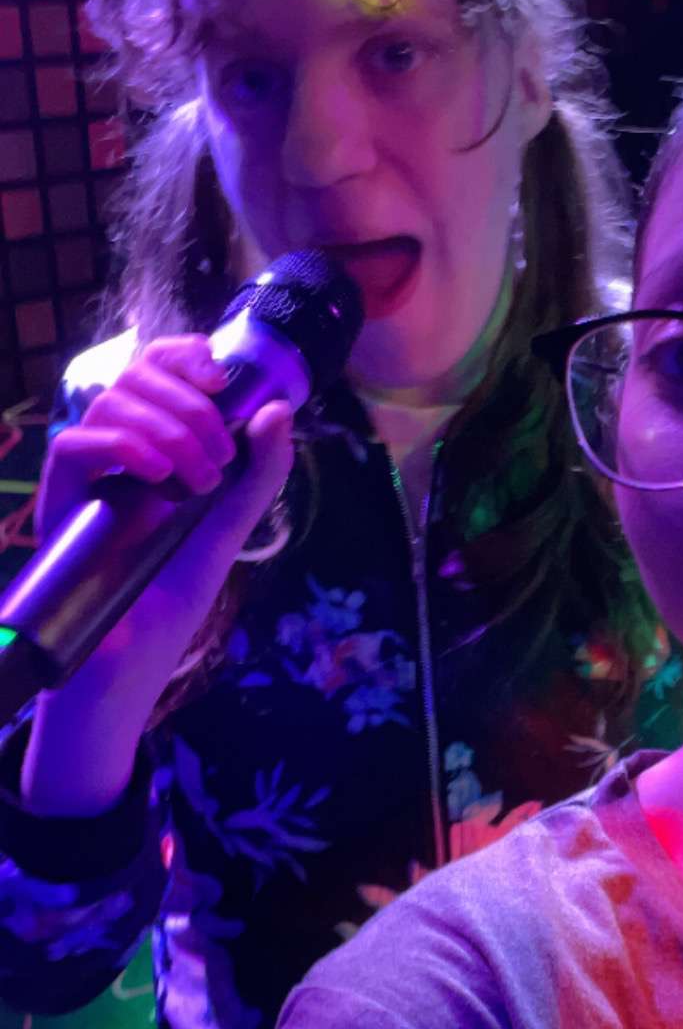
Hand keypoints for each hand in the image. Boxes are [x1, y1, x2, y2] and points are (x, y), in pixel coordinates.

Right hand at [23, 337, 293, 812]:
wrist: (123, 672)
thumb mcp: (224, 536)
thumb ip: (257, 478)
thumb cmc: (165, 608)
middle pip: (134, 376)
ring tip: (194, 481)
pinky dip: (123, 446)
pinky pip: (73, 443)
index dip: (185, 356)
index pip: (158, 372)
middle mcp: (116, 456)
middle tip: (216, 460)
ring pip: (107, 401)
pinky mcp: (60, 503)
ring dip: (166, 427)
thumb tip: (277, 409)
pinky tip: (158, 480)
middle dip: (188, 401)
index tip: (221, 378)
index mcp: (155, 452)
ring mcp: (86, 477)